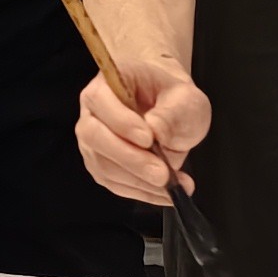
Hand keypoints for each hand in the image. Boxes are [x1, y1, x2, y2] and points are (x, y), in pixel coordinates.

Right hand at [73, 59, 210, 208]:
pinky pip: (114, 184)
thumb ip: (173, 112)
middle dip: (130, 159)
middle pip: (95, 138)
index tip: (149, 139)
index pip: (101, 101)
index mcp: (107, 83)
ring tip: (171, 185)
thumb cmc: (173, 95)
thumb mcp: (185, 96)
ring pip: (104, 166)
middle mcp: (92, 112)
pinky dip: (140, 192)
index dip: (122, 122)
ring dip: (138, 181)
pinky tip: (163, 193)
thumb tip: (157, 133)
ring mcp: (93, 142)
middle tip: (161, 173)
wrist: (169, 107)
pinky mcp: (102, 165)